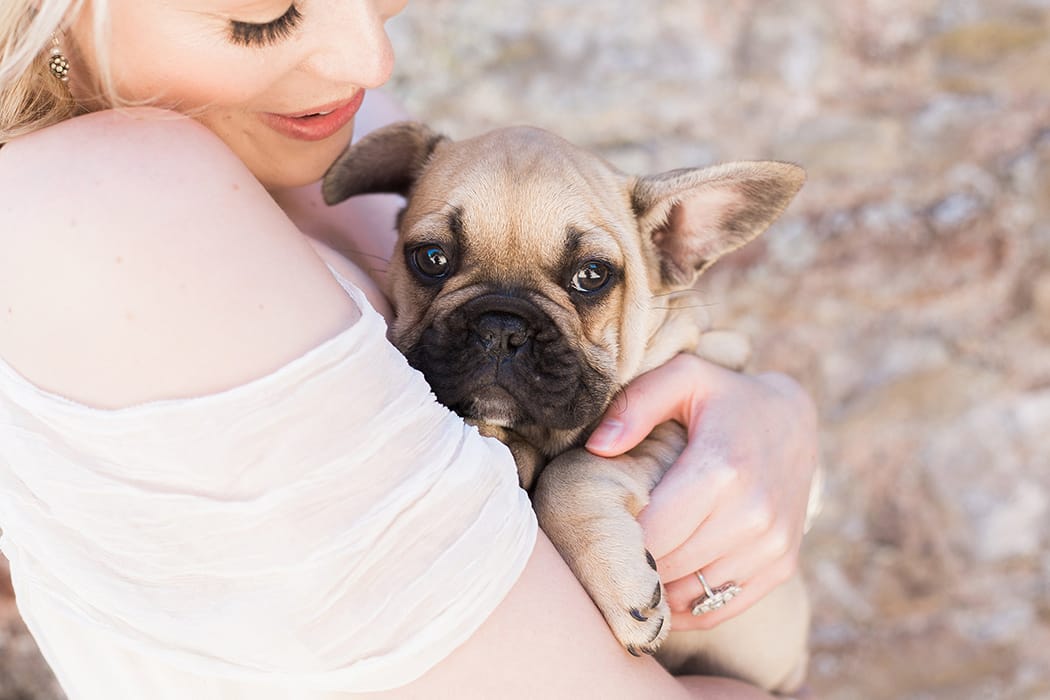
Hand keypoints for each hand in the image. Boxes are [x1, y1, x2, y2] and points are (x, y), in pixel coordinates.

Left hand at [585, 354, 819, 630]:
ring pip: (691, 594)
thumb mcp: (683, 376)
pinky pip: (720, 609)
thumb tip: (597, 448)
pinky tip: (662, 586)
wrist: (794, 421)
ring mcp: (773, 545)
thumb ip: (636, 404)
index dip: (616, 536)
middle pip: (669, 566)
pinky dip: (685, 607)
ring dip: (655, 586)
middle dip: (630, 561)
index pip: (653, 532)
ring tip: (631, 563)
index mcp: (723, 469)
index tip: (593, 525)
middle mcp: (754, 514)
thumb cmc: (725, 397)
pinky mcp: (782, 566)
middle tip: (603, 548)